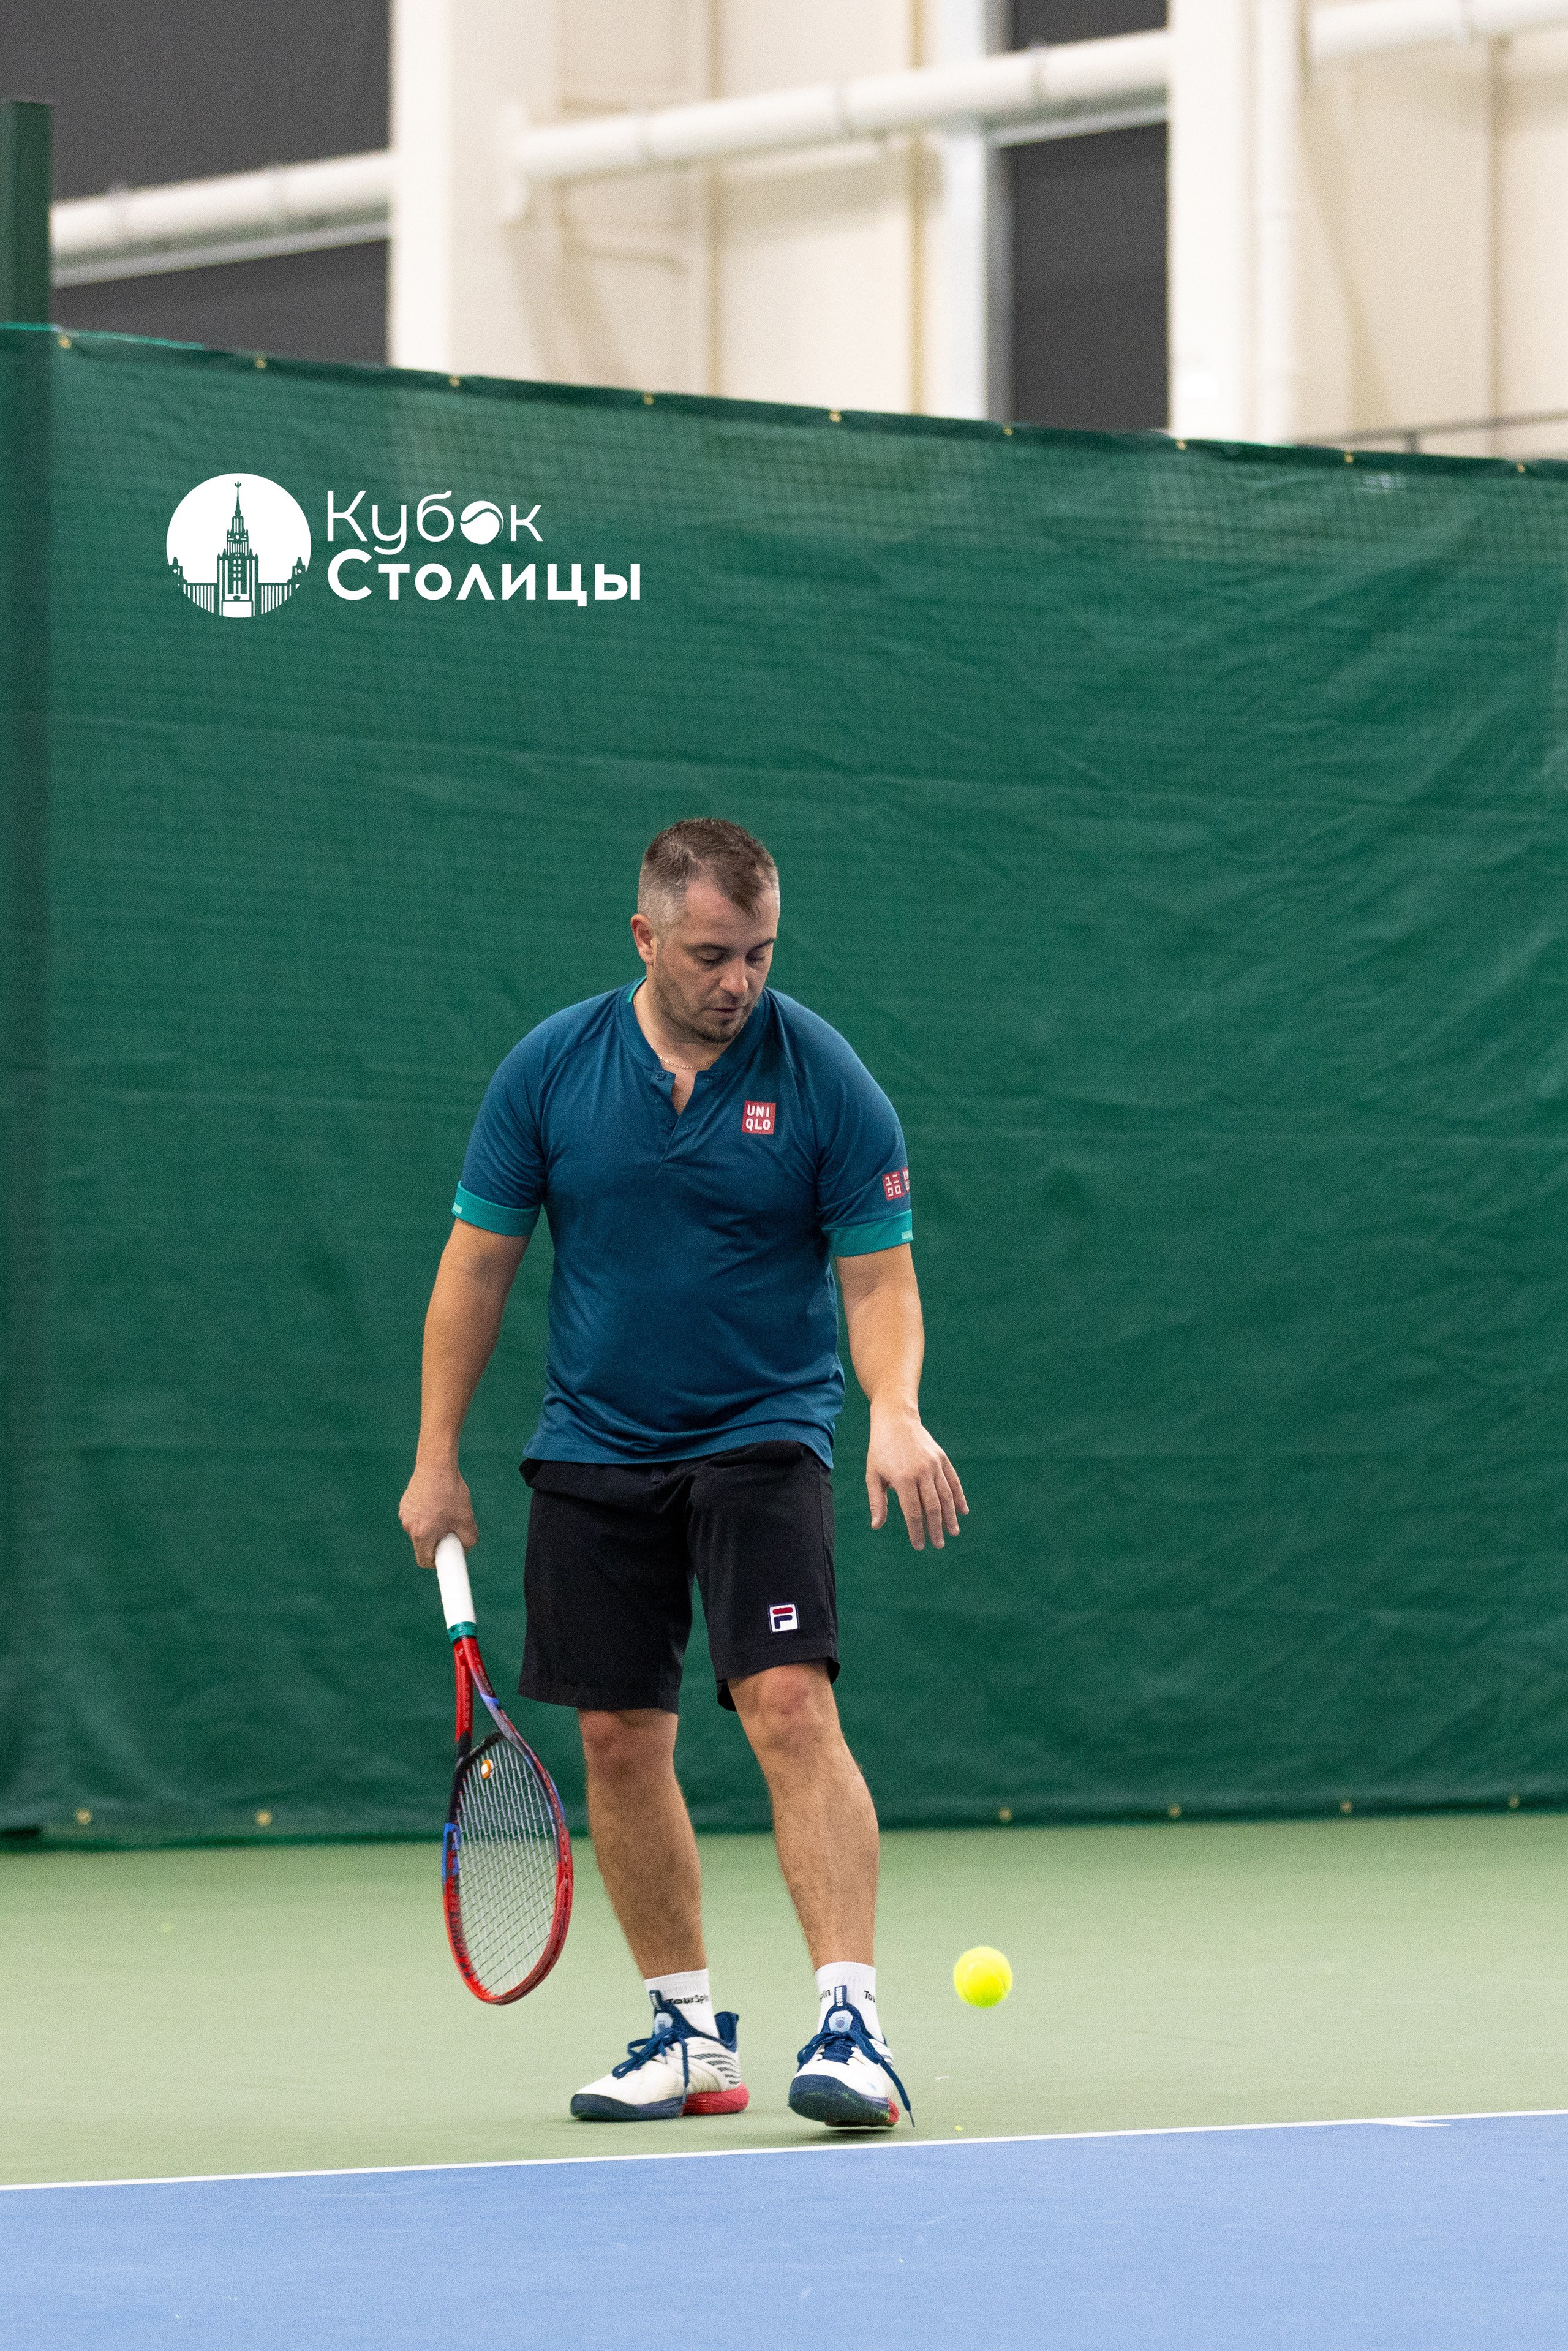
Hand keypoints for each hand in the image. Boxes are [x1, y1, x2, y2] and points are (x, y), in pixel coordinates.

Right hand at [398, 1462, 478, 1568]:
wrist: (436, 1466)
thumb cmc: (451, 1493)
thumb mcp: (466, 1520)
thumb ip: (468, 1540)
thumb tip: (464, 1548)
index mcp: (422, 1534)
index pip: (424, 1561)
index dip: (437, 1562)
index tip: (447, 1556)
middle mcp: (409, 1526)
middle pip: (422, 1545)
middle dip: (437, 1541)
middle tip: (451, 1529)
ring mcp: (404, 1514)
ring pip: (419, 1530)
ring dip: (431, 1527)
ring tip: (445, 1510)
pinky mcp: (404, 1503)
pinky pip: (416, 1517)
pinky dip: (426, 1515)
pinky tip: (437, 1501)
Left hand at [865, 1406, 967, 1549]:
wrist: (896, 1419)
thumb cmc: (880, 1450)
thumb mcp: (873, 1475)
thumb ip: (877, 1501)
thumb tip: (876, 1526)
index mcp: (903, 1479)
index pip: (913, 1512)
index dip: (917, 1531)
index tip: (919, 1545)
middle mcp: (921, 1473)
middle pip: (933, 1508)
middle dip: (936, 1529)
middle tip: (938, 1544)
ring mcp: (934, 1465)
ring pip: (946, 1496)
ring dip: (951, 1517)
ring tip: (953, 1532)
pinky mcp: (942, 1458)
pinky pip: (953, 1481)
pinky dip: (959, 1497)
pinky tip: (963, 1511)